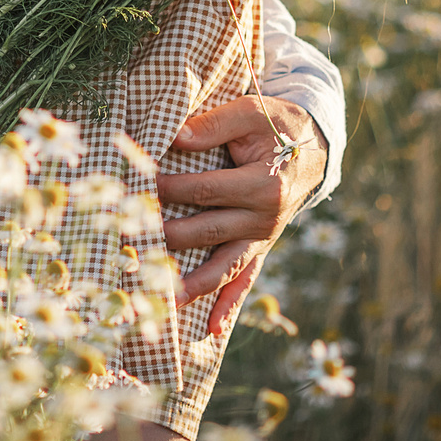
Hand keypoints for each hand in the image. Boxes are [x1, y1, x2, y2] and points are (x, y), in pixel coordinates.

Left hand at [155, 94, 327, 337]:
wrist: (314, 149)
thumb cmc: (277, 125)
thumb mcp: (252, 112)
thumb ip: (213, 125)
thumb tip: (175, 137)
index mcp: (264, 185)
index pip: (204, 191)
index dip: (168, 190)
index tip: (135, 187)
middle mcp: (265, 219)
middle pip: (206, 231)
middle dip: (164, 237)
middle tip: (126, 240)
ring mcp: (263, 239)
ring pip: (223, 267)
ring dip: (191, 285)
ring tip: (161, 300)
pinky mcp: (260, 249)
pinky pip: (245, 281)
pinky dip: (229, 305)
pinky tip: (212, 328)